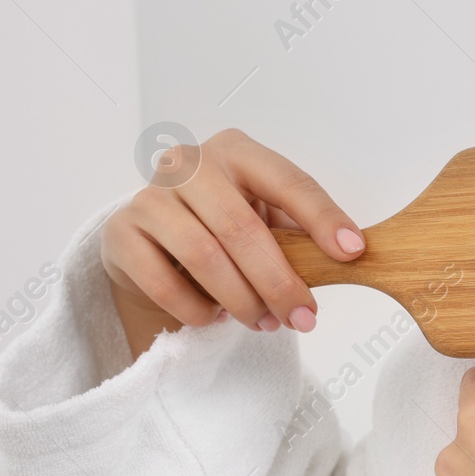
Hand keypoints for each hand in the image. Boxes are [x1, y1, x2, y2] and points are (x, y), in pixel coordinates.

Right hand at [101, 128, 365, 358]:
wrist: (157, 245)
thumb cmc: (224, 229)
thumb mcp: (267, 220)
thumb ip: (301, 233)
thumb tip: (352, 256)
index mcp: (237, 152)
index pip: (289, 182)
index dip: (323, 219)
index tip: (352, 252)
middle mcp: (189, 164)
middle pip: (242, 228)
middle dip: (279, 281)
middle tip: (304, 317)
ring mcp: (150, 196)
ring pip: (204, 256)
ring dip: (242, 300)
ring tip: (265, 323)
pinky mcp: (122, 233)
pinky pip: (164, 282)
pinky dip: (197, 309)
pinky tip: (215, 317)